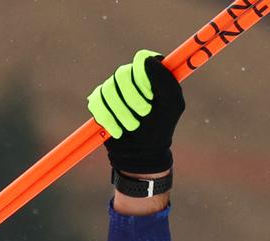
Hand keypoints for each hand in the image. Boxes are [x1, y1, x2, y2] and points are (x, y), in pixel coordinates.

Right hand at [86, 50, 183, 173]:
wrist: (141, 151)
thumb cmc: (160, 127)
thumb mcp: (172, 105)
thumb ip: (166, 81)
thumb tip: (149, 59)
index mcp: (151, 75)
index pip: (142, 59)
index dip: (143, 76)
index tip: (151, 95)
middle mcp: (131, 77)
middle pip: (122, 74)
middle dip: (134, 99)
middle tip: (144, 114)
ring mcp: (113, 88)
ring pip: (108, 89)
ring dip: (122, 112)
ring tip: (132, 126)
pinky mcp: (99, 100)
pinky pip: (97, 102)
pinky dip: (109, 119)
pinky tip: (118, 130)